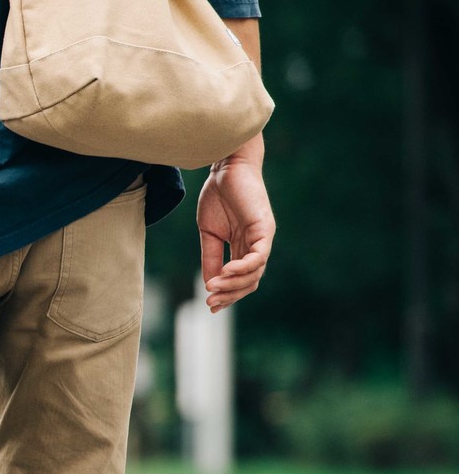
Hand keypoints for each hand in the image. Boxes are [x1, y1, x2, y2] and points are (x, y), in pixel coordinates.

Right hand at [197, 143, 272, 312]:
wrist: (225, 168)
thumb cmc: (217, 196)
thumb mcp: (208, 233)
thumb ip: (211, 257)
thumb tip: (209, 283)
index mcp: (244, 247)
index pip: (241, 279)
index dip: (227, 295)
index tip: (209, 305)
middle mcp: (257, 245)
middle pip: (250, 282)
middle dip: (230, 295)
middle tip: (210, 302)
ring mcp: (263, 238)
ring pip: (255, 273)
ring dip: (234, 284)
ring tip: (213, 288)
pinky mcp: (264, 228)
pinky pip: (258, 256)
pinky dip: (243, 268)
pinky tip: (226, 272)